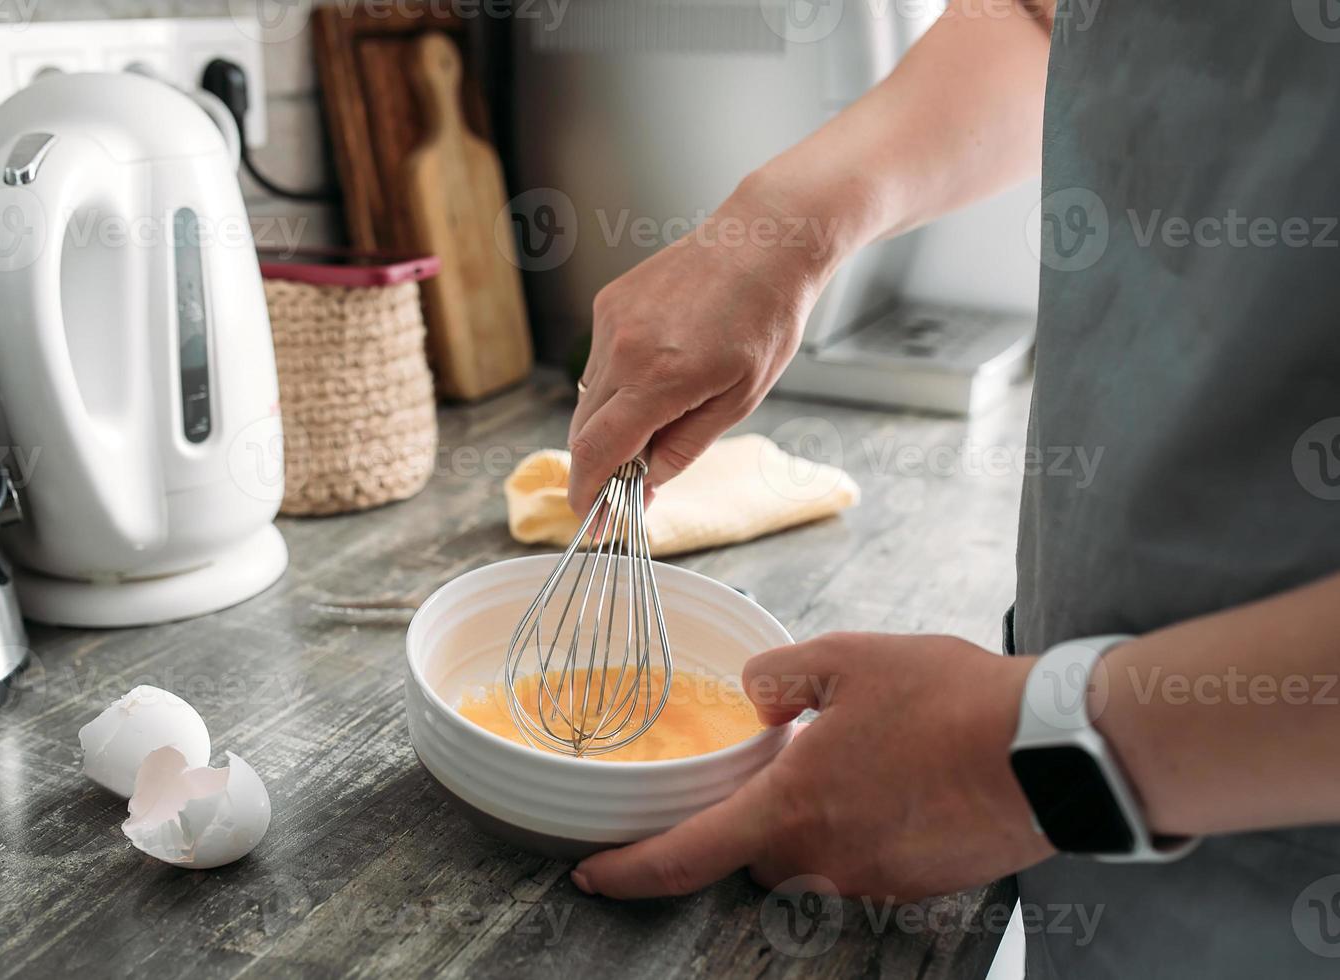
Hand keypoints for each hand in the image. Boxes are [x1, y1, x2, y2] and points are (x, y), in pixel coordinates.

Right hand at [566, 176, 841, 514]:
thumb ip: (683, 448)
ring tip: (655, 421)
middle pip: (584, 430)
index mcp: (658, 380)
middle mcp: (622, 350)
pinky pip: (598, 363)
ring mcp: (610, 323)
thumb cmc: (764, 320)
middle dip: (597, 467)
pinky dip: (616, 384)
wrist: (762, 243)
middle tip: (622, 490)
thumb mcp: (739, 401)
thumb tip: (645, 485)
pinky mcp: (608, 304)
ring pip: (589, 397)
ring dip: (609, 424)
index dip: (587, 492)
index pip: (597, 452)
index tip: (588, 518)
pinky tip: (657, 373)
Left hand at [570, 633, 1052, 899]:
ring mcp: (873, 882)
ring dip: (818, 817)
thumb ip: (778, 676)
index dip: (630, 871)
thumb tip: (756, 699)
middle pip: (755, 852)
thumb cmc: (950, 703)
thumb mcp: (847, 658)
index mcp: (791, 809)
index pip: (686, 857)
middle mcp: (823, 861)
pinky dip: (865, 825)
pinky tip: (901, 780)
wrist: (1051, 751)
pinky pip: (863, 860)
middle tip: (794, 759)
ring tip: (866, 759)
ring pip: (812, 856)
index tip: (591, 874)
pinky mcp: (915, 887)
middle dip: (759, 813)